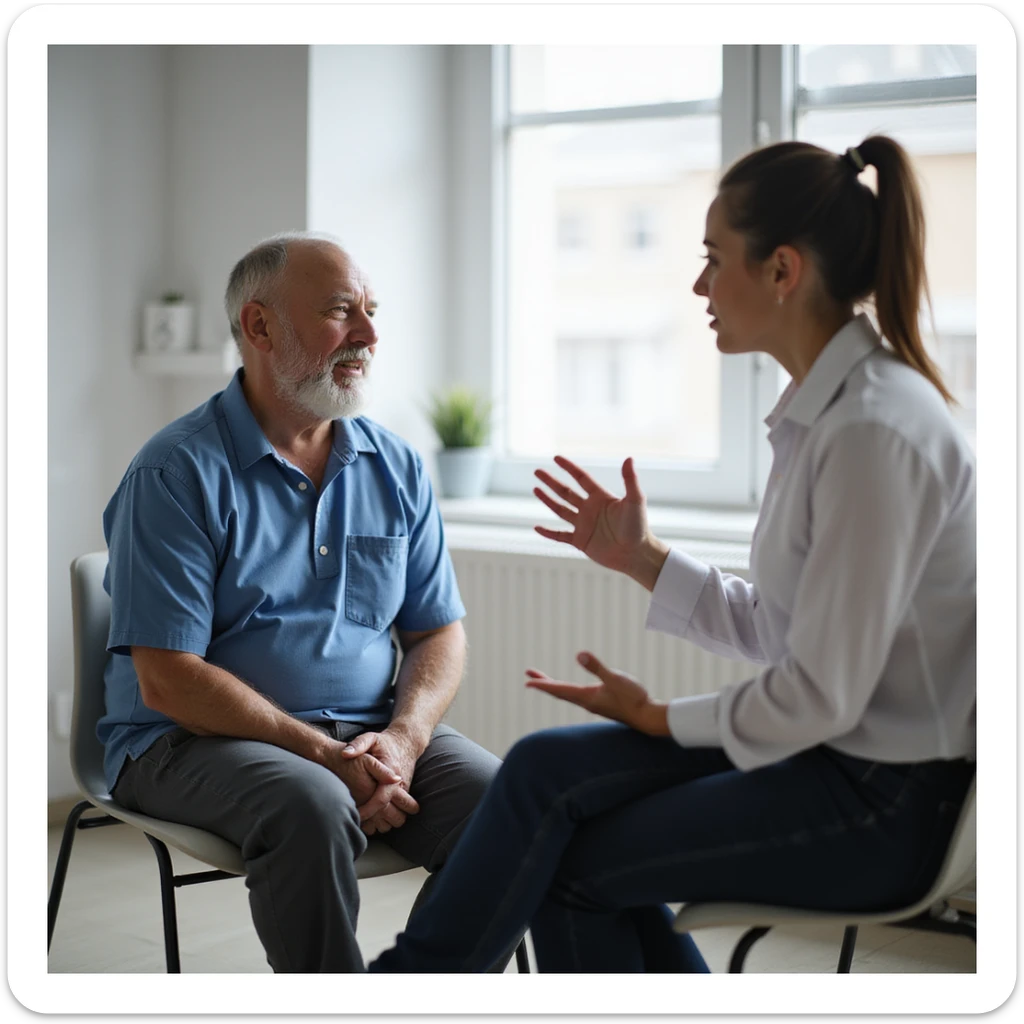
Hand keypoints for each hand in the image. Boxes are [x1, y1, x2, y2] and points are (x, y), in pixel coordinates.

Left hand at [340, 728, 421, 834]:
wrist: (407, 741)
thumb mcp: (371, 738)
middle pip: (393, 813)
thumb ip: (358, 745)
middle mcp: (399, 785)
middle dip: (378, 822)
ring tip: (367, 826)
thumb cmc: (385, 742)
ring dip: (384, 823)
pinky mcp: (404, 793)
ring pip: (399, 816)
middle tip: (361, 825)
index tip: (356, 815)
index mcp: (390, 774)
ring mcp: (404, 790)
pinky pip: (399, 811)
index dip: (368, 810)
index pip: (380, 799)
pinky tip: (373, 820)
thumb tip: (345, 754)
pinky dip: (387, 818)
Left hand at [525, 652, 669, 736]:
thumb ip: (597, 667)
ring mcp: (594, 704)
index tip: (527, 682)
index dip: (542, 684)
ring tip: (546, 681)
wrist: (648, 717)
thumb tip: (579, 654)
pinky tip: (574, 690)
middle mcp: (587, 702)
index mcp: (586, 696)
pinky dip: (568, 691)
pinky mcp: (602, 705)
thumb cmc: (633, 698)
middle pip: (560, 692)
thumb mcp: (615, 678)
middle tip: (529, 677)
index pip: (559, 689)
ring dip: (555, 687)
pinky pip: (578, 697)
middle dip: (544, 684)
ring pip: (568, 695)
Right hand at [533, 456, 652, 575]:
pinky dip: (548, 532)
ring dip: (548, 500)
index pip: (581, 478)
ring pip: (561, 510)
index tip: (556, 458)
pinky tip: (536, 527)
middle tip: (537, 471)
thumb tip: (629, 458)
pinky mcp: (581, 541)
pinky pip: (560, 536)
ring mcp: (584, 525)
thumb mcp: (635, 500)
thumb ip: (630, 480)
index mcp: (601, 498)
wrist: (636, 554)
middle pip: (566, 492)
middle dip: (551, 481)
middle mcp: (590, 509)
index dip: (569, 468)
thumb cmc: (638, 527)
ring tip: (535, 489)